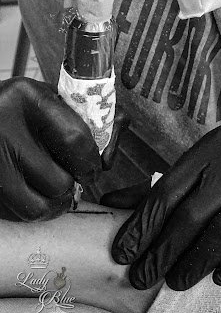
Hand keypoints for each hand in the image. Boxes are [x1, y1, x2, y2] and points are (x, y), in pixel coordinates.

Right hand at [0, 77, 100, 220]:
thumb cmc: (21, 108)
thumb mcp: (49, 99)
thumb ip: (82, 117)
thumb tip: (117, 135)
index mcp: (29, 98)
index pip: (74, 140)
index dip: (92, 163)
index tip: (94, 169)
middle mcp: (3, 127)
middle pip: (59, 181)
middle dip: (75, 186)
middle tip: (75, 180)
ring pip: (39, 205)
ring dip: (57, 204)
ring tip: (59, 192)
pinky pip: (19, 213)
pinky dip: (36, 209)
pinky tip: (37, 194)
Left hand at [107, 123, 220, 290]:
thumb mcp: (212, 166)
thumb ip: (167, 184)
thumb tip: (113, 201)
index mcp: (215, 146)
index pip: (170, 188)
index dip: (143, 223)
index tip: (124, 252)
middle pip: (194, 212)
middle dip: (163, 250)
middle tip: (142, 276)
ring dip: (196, 262)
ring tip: (176, 281)